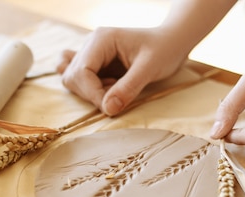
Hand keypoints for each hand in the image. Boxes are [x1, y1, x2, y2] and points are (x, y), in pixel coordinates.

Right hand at [58, 27, 187, 115]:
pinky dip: (86, 88)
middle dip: (92, 94)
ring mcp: (90, 53)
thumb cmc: (164, 50)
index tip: (112, 107)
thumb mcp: (150, 68)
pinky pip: (76, 76)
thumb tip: (107, 109)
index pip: (81, 72)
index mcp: (101, 39)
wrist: (172, 43)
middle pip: (73, 77)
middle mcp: (91, 44)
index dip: (94, 94)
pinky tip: (106, 87)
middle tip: (117, 96)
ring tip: (115, 89)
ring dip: (90, 92)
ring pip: (72, 80)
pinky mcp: (95, 63)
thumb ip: (128, 88)